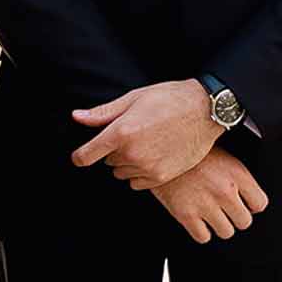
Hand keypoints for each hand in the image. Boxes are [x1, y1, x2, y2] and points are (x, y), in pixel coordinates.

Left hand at [71, 79, 220, 186]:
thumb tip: (76, 117)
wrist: (205, 111)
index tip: (81, 155)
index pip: (86, 156)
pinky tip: (153, 156)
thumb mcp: (134, 98)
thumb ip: (102, 113)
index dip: (80, 156)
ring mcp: (147, 168)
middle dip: (114, 151)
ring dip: (128, 162)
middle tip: (133, 134)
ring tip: (146, 144)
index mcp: (121, 132)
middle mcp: (131, 154)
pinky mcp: (161, 177)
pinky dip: (140, 173)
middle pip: (107, 162)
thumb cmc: (169, 99)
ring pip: (122, 173)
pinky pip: (137, 183)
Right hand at [149, 146, 268, 243]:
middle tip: (225, 209)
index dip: (251, 205)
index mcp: (237, 174)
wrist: (160, 149)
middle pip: (244, 222)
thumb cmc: (191, 152)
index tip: (244, 203)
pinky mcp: (186, 215)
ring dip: (219, 225)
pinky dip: (200, 231)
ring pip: (226, 233)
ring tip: (210, 213)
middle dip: (235, 217)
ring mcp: (205, 204)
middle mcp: (224, 191)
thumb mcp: (222, 154)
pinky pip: (203, 237)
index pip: (260, 204)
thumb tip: (248, 195)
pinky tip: (197, 219)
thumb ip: (237, 176)